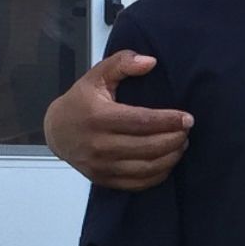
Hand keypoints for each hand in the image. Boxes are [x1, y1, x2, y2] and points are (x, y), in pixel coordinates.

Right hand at [44, 51, 191, 189]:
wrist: (56, 131)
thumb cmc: (82, 100)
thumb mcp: (98, 75)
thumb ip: (122, 63)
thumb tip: (150, 62)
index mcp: (98, 117)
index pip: (142, 122)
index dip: (168, 121)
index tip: (188, 118)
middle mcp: (98, 144)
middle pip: (147, 147)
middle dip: (174, 139)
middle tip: (187, 131)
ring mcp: (100, 166)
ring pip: (145, 168)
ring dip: (170, 158)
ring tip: (181, 144)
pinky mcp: (103, 179)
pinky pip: (137, 183)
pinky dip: (158, 175)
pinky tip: (168, 162)